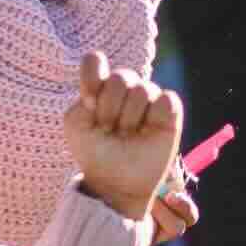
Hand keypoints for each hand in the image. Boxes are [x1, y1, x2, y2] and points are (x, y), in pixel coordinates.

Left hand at [67, 60, 187, 223]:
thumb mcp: (76, 125)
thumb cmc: (94, 153)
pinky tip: (147, 133)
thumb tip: (105, 86)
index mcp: (100, 88)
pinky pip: (166, 100)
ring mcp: (148, 100)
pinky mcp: (169, 114)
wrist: (115, 183)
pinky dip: (154, 117)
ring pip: (143, 89)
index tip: (89, 103)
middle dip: (110, 108)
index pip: (95, 62)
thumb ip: (85, 96)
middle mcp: (125, 90)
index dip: (92, 76)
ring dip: (130, 119)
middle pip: (121, 77)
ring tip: (127, 136)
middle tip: (108, 130)